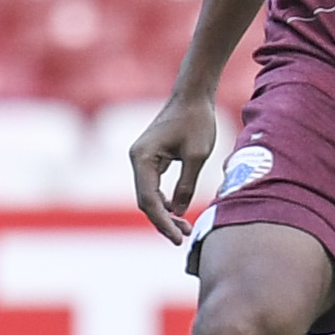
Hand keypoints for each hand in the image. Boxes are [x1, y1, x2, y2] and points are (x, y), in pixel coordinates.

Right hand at [127, 86, 220, 242]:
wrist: (193, 96)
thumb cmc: (196, 121)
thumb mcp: (197, 155)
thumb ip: (186, 185)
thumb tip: (177, 211)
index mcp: (142, 158)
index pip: (148, 199)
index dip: (163, 221)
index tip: (178, 238)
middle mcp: (137, 159)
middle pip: (145, 200)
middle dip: (163, 221)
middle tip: (184, 237)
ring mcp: (142, 159)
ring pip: (148, 195)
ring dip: (164, 212)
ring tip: (185, 228)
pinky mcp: (151, 158)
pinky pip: (153, 186)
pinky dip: (164, 200)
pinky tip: (178, 212)